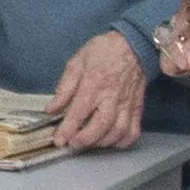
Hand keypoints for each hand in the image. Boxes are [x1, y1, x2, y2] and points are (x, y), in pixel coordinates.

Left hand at [55, 27, 150, 148]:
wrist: (134, 44)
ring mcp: (127, 104)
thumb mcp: (77, 62)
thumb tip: (51, 109)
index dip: (67, 129)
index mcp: (94, 84)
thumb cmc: (104, 51)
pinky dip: (123, 141)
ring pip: (118, 131)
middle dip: (85, 139)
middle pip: (101, 126)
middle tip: (73, 144)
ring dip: (102, 142)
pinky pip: (133, 130)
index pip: (79, 112)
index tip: (59, 140)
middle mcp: (112, 97)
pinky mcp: (137, 107)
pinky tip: (111, 141)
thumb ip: (64, 87)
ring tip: (89, 143)